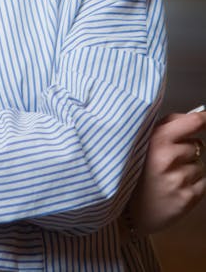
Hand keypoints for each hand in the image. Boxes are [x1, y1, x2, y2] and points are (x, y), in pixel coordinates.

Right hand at [127, 110, 205, 235]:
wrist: (129, 211)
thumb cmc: (136, 172)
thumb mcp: (143, 142)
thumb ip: (167, 126)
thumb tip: (195, 116)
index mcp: (156, 140)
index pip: (191, 123)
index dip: (202, 119)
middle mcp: (167, 158)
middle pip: (197, 145)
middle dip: (187, 150)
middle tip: (168, 160)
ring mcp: (178, 179)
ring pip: (200, 164)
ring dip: (190, 168)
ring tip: (170, 176)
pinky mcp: (187, 198)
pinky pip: (204, 182)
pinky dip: (194, 184)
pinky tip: (176, 187)